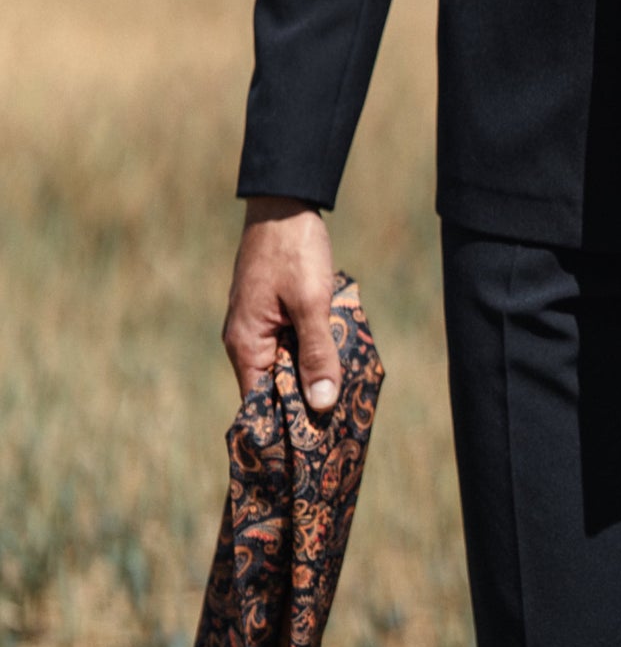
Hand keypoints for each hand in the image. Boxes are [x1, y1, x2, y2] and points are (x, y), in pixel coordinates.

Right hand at [222, 195, 342, 412]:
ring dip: (312, 372)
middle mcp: (246, 341)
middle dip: (306, 400)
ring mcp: (258, 324)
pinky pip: (290, 341)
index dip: (288, 425)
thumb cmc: (294, 249)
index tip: (315, 446)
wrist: (284, 200)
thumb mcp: (312, 302)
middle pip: (275, 386)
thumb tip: (322, 406)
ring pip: (286, 363)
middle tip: (342, 422)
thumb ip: (318, 353)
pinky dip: (310, 349)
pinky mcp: (271, 310)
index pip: (261, 405)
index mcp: (247, 345)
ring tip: (346, 393)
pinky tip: (337, 353)